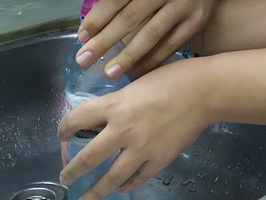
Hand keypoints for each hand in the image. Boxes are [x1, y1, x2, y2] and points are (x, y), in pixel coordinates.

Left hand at [58, 59, 208, 196]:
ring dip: (94, 191)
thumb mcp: (138, 81)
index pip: (77, 119)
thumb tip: (106, 113)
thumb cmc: (173, 77)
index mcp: (116, 104)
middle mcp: (124, 129)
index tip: (60, 135)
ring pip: (110, 178)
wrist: (204, 91)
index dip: (63, 129)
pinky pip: (137, 179)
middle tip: (65, 178)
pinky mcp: (159, 160)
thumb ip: (120, 100)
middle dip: (72, 171)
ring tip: (85, 198)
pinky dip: (127, 186)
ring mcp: (142, 148)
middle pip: (88, 158)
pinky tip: (122, 188)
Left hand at [75, 0, 248, 77]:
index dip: (96, 19)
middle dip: (104, 41)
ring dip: (128, 57)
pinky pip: (171, 45)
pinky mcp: (197, 21)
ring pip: (151, 35)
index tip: (81, 38)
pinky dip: (152, 61)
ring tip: (109, 73)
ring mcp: (183, 4)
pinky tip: (137, 73)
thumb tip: (95, 25)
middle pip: (130, 18)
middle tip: (84, 60)